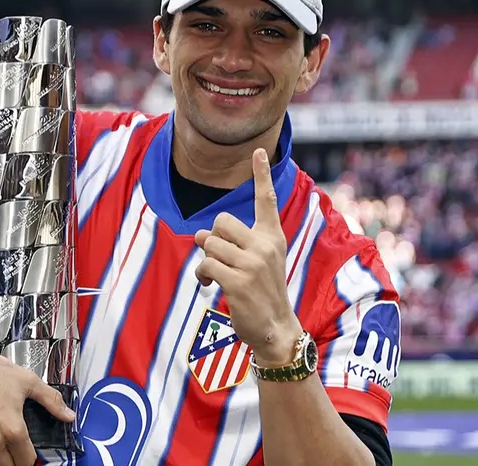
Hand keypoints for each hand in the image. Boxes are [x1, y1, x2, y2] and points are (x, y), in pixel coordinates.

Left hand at [194, 148, 302, 365]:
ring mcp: (252, 264)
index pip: (266, 200)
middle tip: (217, 255)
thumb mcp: (262, 262)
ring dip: (205, 259)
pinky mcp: (238, 282)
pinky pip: (206, 265)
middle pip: (221, 222)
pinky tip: (209, 285)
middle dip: (212, 238)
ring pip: (209, 244)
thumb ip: (238, 243)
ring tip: (213, 274)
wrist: (275, 327)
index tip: (258, 150)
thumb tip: (201, 235)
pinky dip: (202, 275)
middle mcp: (265, 246)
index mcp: (273, 237)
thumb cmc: (263, 293)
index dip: (261, 174)